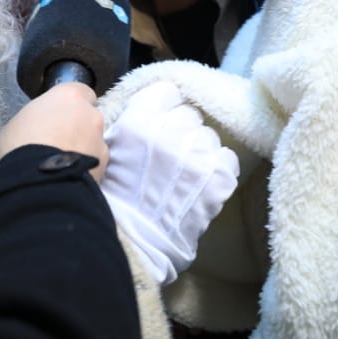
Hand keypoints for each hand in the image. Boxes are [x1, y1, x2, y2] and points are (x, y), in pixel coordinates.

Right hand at [0, 82, 108, 181]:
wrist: (36, 184)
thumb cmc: (18, 146)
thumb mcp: (17, 124)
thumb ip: (38, 120)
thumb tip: (41, 129)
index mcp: (69, 96)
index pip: (79, 92)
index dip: (69, 106)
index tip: (58, 118)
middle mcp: (91, 114)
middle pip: (88, 117)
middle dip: (77, 128)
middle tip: (57, 144)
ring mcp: (101, 141)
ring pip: (94, 142)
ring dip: (83, 150)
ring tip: (62, 167)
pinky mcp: (104, 167)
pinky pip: (95, 164)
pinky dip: (85, 169)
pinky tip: (69, 179)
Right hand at [101, 81, 238, 285]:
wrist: (138, 245)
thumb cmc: (117, 201)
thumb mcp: (110, 151)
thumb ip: (130, 124)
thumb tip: (148, 110)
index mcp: (139, 121)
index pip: (167, 92)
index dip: (163, 109)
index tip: (160, 124)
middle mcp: (170, 131)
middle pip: (189, 114)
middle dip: (181, 131)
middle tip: (170, 156)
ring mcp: (198, 153)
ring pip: (209, 136)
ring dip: (199, 150)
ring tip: (185, 175)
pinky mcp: (220, 176)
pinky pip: (227, 157)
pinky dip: (218, 169)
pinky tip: (202, 184)